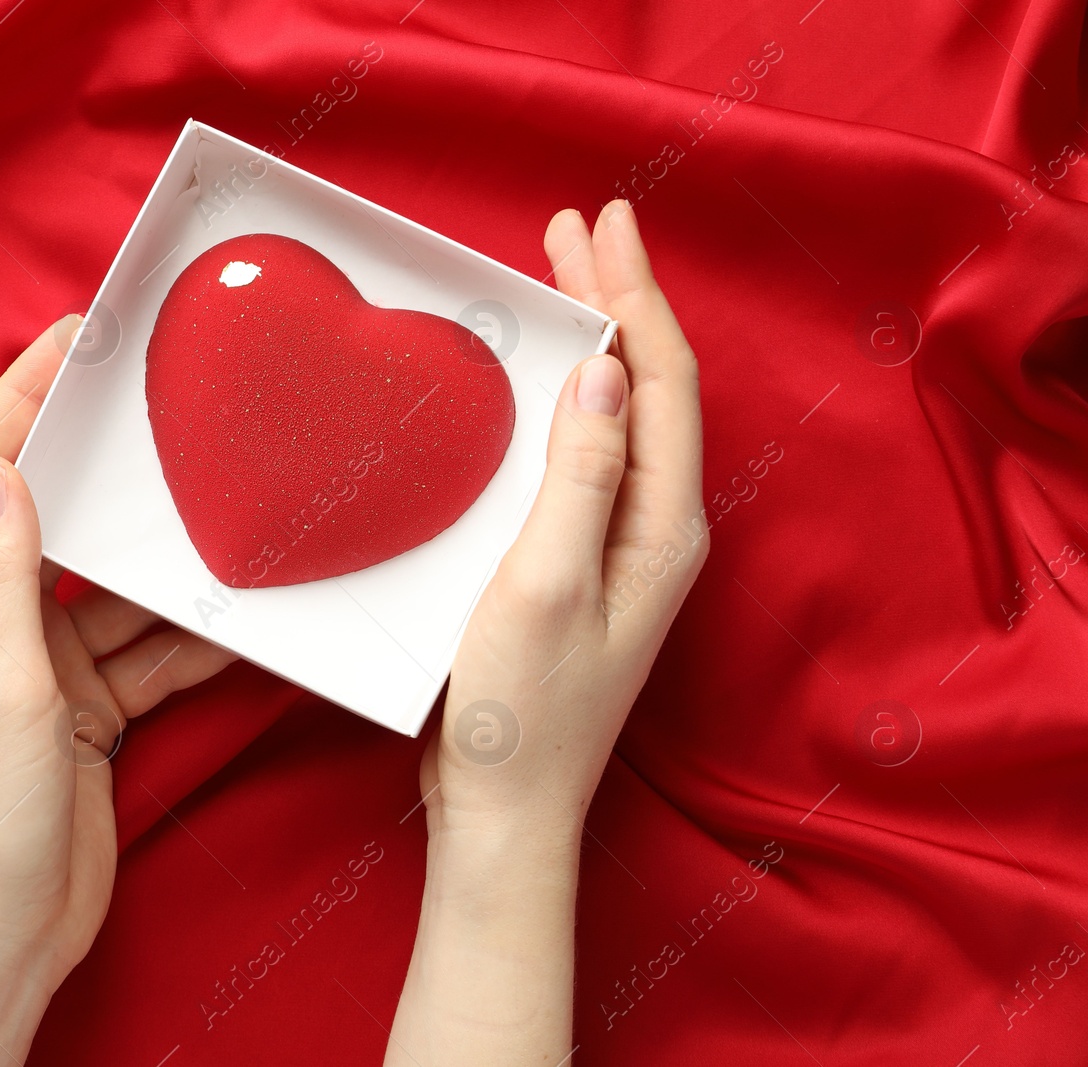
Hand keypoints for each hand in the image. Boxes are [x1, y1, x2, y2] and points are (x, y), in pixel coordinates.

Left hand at [0, 318, 237, 1065]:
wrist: (6, 933)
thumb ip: (1, 579)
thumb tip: (4, 466)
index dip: (18, 395)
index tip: (74, 339)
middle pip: (56, 514)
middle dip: (105, 461)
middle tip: (164, 405)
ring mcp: (48, 667)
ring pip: (118, 589)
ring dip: (169, 562)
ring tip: (227, 514)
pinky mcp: (90, 711)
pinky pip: (150, 652)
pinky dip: (194, 638)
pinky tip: (244, 622)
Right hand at [390, 200, 705, 1064]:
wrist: (505, 807)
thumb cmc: (520, 708)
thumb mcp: (546, 582)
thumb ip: (582, 474)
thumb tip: (606, 370)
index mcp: (663, 525)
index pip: (662, 382)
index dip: (635, 295)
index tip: (602, 223)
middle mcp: (656, 527)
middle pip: (649, 387)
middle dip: (617, 300)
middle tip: (576, 226)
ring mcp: (619, 545)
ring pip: (619, 415)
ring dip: (593, 339)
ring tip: (561, 277)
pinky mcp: (579, 561)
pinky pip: (586, 452)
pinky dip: (566, 396)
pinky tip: (538, 380)